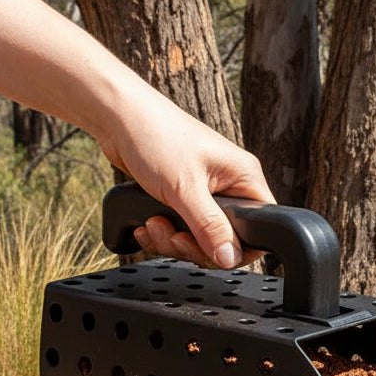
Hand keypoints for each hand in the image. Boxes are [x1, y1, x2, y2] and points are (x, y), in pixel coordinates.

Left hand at [97, 81, 275, 267]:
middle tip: (173, 236)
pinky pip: (180, 229)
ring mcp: (205, 192)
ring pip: (199, 238)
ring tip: (153, 224)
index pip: (258, 229)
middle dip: (193, 245)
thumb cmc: (156, 136)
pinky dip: (161, 233)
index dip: (235, 249)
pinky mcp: (182, 197)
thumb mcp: (185, 189)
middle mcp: (229, 186)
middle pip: (224, 240)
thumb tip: (229, 258)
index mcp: (243, 178)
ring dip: (171, 240)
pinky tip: (145, 225)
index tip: (207, 252)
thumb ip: (209, 227)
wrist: (118, 117)